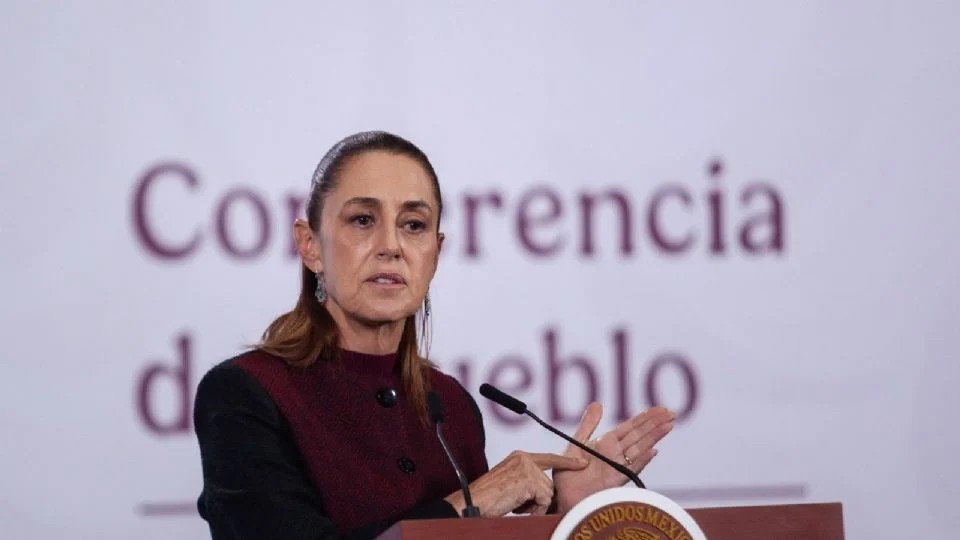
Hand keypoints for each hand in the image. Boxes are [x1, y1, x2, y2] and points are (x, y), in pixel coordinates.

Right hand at [445, 451, 587, 516]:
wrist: (473, 502)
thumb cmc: (488, 498)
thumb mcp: (509, 483)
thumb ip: (526, 479)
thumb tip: (544, 490)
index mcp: (519, 456)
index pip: (548, 458)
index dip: (566, 462)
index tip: (582, 463)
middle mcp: (524, 458)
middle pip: (548, 483)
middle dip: (539, 499)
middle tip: (518, 505)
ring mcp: (527, 467)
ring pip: (547, 493)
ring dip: (534, 505)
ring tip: (515, 505)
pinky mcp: (529, 479)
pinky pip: (544, 500)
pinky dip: (534, 509)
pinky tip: (517, 507)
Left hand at [553, 404, 674, 512]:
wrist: (559, 495)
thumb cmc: (567, 473)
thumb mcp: (577, 443)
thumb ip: (588, 425)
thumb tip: (598, 403)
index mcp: (607, 444)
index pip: (631, 427)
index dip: (646, 418)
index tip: (661, 409)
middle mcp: (615, 454)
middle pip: (639, 436)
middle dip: (655, 424)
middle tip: (672, 413)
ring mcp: (616, 467)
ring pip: (638, 449)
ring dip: (653, 438)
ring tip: (668, 426)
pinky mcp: (612, 481)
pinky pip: (629, 469)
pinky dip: (641, 460)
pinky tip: (652, 451)